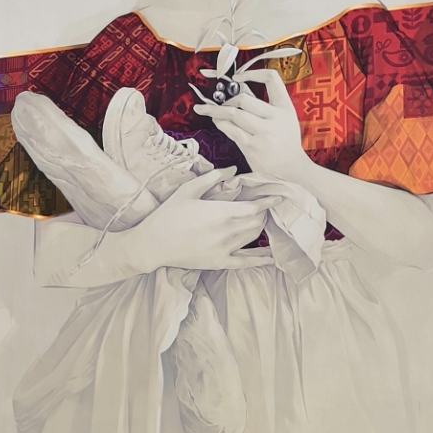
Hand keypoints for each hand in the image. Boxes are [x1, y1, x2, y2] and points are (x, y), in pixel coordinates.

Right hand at [125, 167, 279, 271]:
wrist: (153, 243)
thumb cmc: (169, 214)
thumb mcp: (189, 190)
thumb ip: (213, 178)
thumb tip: (233, 170)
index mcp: (221, 212)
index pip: (254, 208)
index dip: (268, 202)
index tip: (279, 197)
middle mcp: (227, 231)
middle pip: (257, 222)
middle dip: (263, 213)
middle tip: (263, 206)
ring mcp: (225, 249)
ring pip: (253, 237)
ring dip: (260, 227)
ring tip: (262, 220)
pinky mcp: (219, 262)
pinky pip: (245, 262)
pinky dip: (260, 260)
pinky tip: (272, 257)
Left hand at [193, 69, 312, 182]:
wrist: (293, 171)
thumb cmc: (286, 144)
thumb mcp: (284, 120)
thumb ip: (265, 106)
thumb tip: (238, 90)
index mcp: (285, 108)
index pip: (272, 78)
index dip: (252, 73)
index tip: (237, 77)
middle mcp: (275, 118)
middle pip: (244, 98)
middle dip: (228, 100)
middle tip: (220, 103)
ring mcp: (263, 132)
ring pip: (233, 113)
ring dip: (215, 110)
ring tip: (205, 110)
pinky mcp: (251, 146)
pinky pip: (230, 129)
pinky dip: (220, 123)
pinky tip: (216, 122)